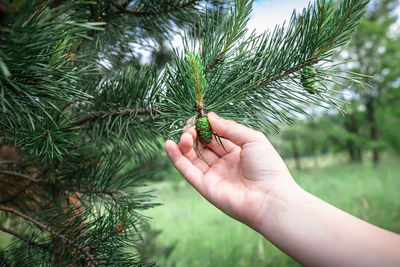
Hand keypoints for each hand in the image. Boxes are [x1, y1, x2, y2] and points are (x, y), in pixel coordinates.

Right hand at [164, 112, 297, 228]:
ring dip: (185, 144)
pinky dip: (176, 158)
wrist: (271, 198)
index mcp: (237, 153)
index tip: (199, 117)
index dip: (206, 126)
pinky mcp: (205, 187)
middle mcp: (224, 164)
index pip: (216, 136)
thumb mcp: (252, 139)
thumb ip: (229, 128)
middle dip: (194, 134)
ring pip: (193, 157)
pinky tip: (169, 144)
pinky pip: (187, 171)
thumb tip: (209, 117)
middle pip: (202, 146)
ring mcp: (214, 176)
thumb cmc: (268, 167)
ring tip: (185, 135)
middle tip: (189, 126)